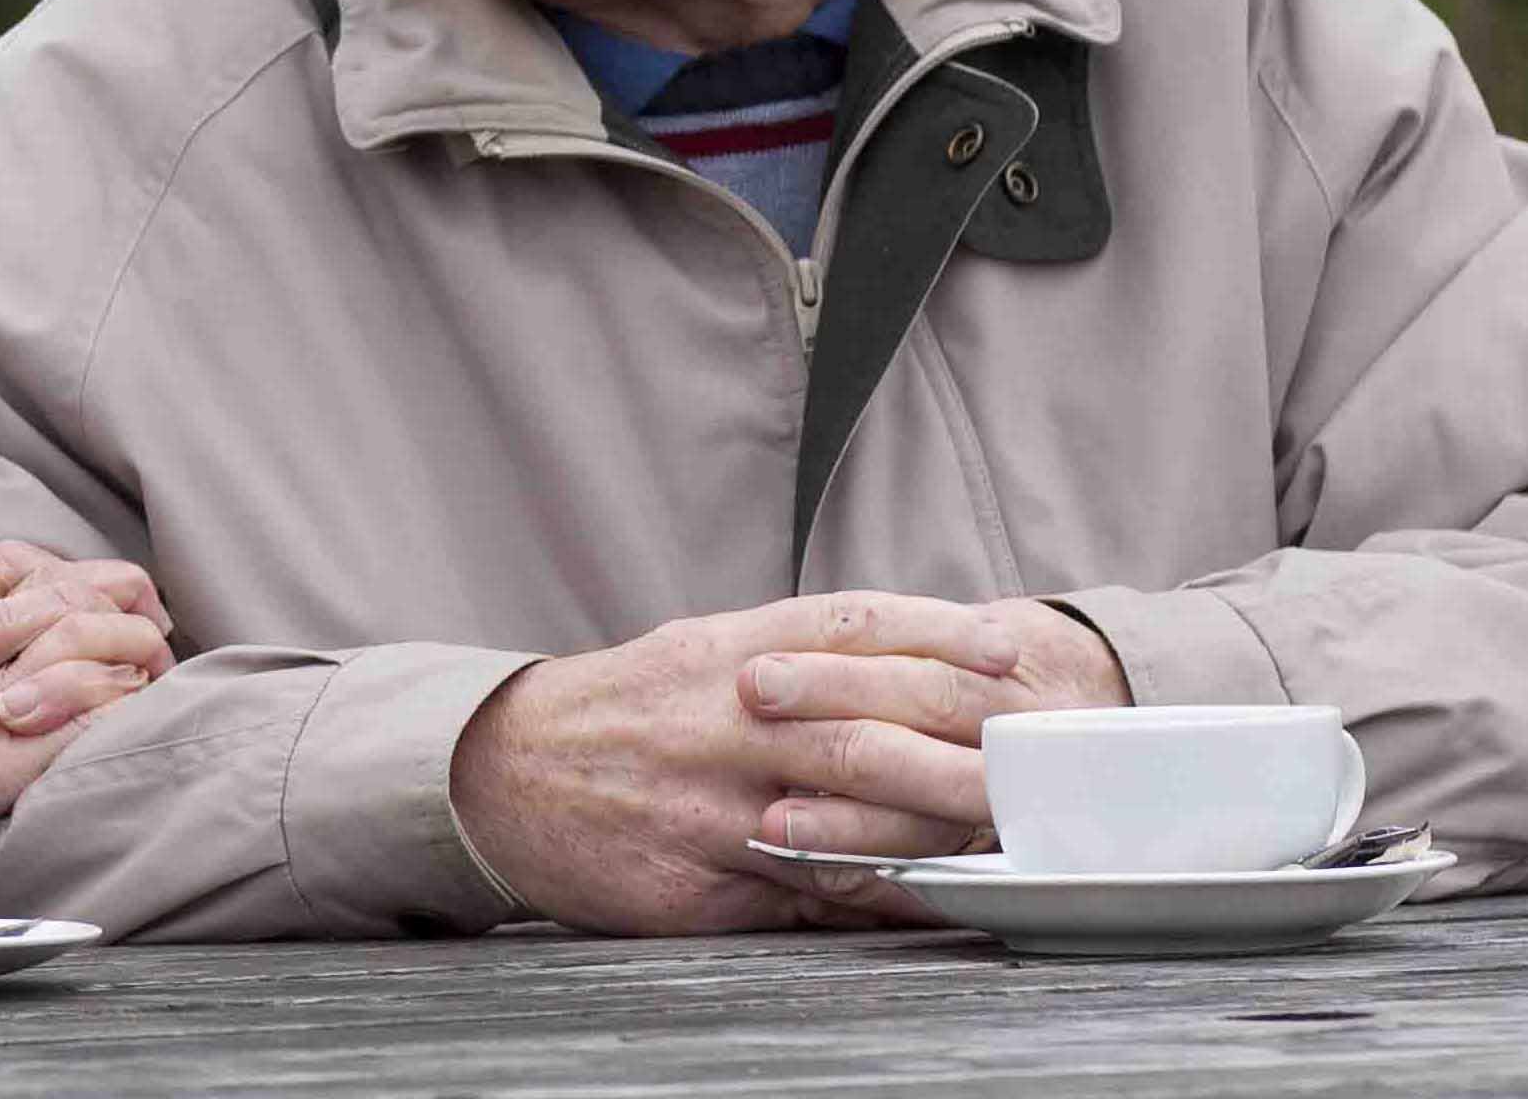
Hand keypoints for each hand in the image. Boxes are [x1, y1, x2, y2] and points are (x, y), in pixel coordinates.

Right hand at [443, 591, 1099, 934]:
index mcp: (726, 655)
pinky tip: (927, 897)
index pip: (847, 628)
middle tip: (1029, 763)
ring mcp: (705, 808)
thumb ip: (798, 658)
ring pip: (840, 823)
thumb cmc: (622, 713)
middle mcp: (720, 724)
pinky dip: (871, 897)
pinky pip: (800, 899)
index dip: (934, 632)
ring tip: (995, 831)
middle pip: (861, 734)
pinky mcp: (692, 883)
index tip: (1004, 647)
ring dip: (928, 830)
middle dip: (956, 753)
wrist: (498, 774)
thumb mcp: (701, 656)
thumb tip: (914, 666)